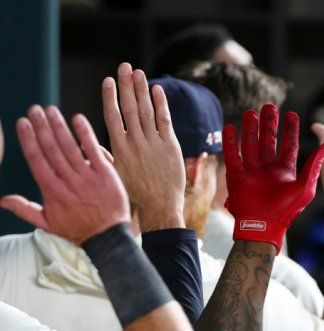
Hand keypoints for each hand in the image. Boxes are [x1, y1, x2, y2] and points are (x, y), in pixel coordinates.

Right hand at [0, 106, 129, 244]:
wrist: (109, 238)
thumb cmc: (77, 230)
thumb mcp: (47, 223)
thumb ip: (24, 209)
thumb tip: (1, 200)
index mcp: (52, 190)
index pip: (36, 159)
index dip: (28, 139)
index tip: (22, 123)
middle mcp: (68, 181)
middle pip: (51, 149)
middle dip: (41, 127)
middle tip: (34, 109)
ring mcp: (87, 177)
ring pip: (70, 147)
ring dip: (59, 126)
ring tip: (51, 110)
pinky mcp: (106, 174)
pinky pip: (94, 151)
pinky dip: (85, 134)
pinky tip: (78, 119)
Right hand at [103, 62, 185, 231]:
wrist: (160, 205)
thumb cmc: (135, 192)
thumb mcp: (114, 174)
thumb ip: (103, 155)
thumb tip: (87, 142)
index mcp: (119, 148)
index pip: (112, 116)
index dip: (110, 96)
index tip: (108, 80)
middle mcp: (135, 143)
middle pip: (130, 108)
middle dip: (126, 85)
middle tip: (124, 66)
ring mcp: (154, 143)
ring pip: (147, 111)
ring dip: (142, 90)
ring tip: (139, 73)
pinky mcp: (171, 146)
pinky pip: (165, 121)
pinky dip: (161, 104)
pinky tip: (157, 90)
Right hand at [225, 104, 323, 253]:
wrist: (264, 227)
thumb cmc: (287, 210)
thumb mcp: (305, 186)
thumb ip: (315, 164)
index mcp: (285, 171)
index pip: (288, 146)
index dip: (290, 130)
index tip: (291, 114)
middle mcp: (268, 169)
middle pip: (268, 141)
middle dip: (269, 124)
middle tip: (270, 106)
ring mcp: (252, 172)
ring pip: (251, 144)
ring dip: (250, 128)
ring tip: (251, 112)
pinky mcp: (236, 176)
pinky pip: (233, 155)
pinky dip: (230, 141)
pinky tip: (231, 127)